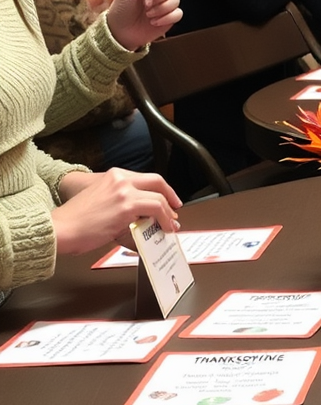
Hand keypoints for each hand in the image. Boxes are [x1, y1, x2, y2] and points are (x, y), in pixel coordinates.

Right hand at [51, 168, 182, 255]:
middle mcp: (120, 179)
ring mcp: (124, 191)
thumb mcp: (101, 203)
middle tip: (175, 208)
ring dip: (168, 213)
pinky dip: (165, 219)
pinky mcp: (127, 205)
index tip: (165, 200)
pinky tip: (164, 228)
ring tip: (170, 225)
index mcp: (113, 176)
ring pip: (158, 197)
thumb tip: (141, 219)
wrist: (61, 228)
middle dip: (170, 195)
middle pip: (156, 181)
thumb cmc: (75, 221)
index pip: (144, 178)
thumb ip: (121, 206)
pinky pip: (155, 209)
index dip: (159, 189)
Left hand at [106, 0, 181, 49]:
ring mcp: (166, 4)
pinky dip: (166, 18)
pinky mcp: (170, 18)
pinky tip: (154, 21)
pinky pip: (178, 14)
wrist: (121, 31)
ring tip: (147, 14)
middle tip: (145, 3)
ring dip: (161, 8)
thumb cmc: (121, 9)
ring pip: (176, 0)